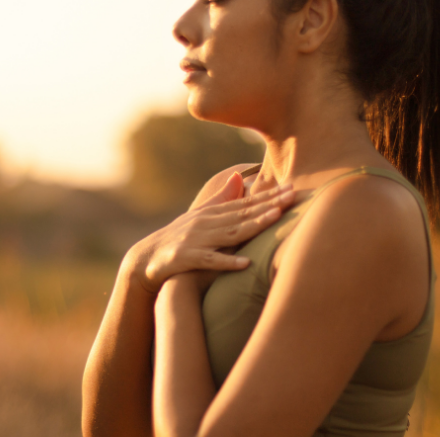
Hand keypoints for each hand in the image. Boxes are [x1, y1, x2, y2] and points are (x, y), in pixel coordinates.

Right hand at [126, 172, 295, 293]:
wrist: (146, 258)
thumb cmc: (178, 238)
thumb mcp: (200, 216)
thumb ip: (221, 198)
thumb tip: (239, 176)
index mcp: (212, 213)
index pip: (246, 203)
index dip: (269, 196)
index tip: (291, 188)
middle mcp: (206, 223)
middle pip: (243, 214)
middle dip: (269, 204)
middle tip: (293, 196)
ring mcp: (197, 240)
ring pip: (230, 232)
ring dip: (254, 225)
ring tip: (276, 218)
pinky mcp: (187, 258)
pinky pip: (210, 261)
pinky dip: (227, 262)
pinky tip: (245, 263)